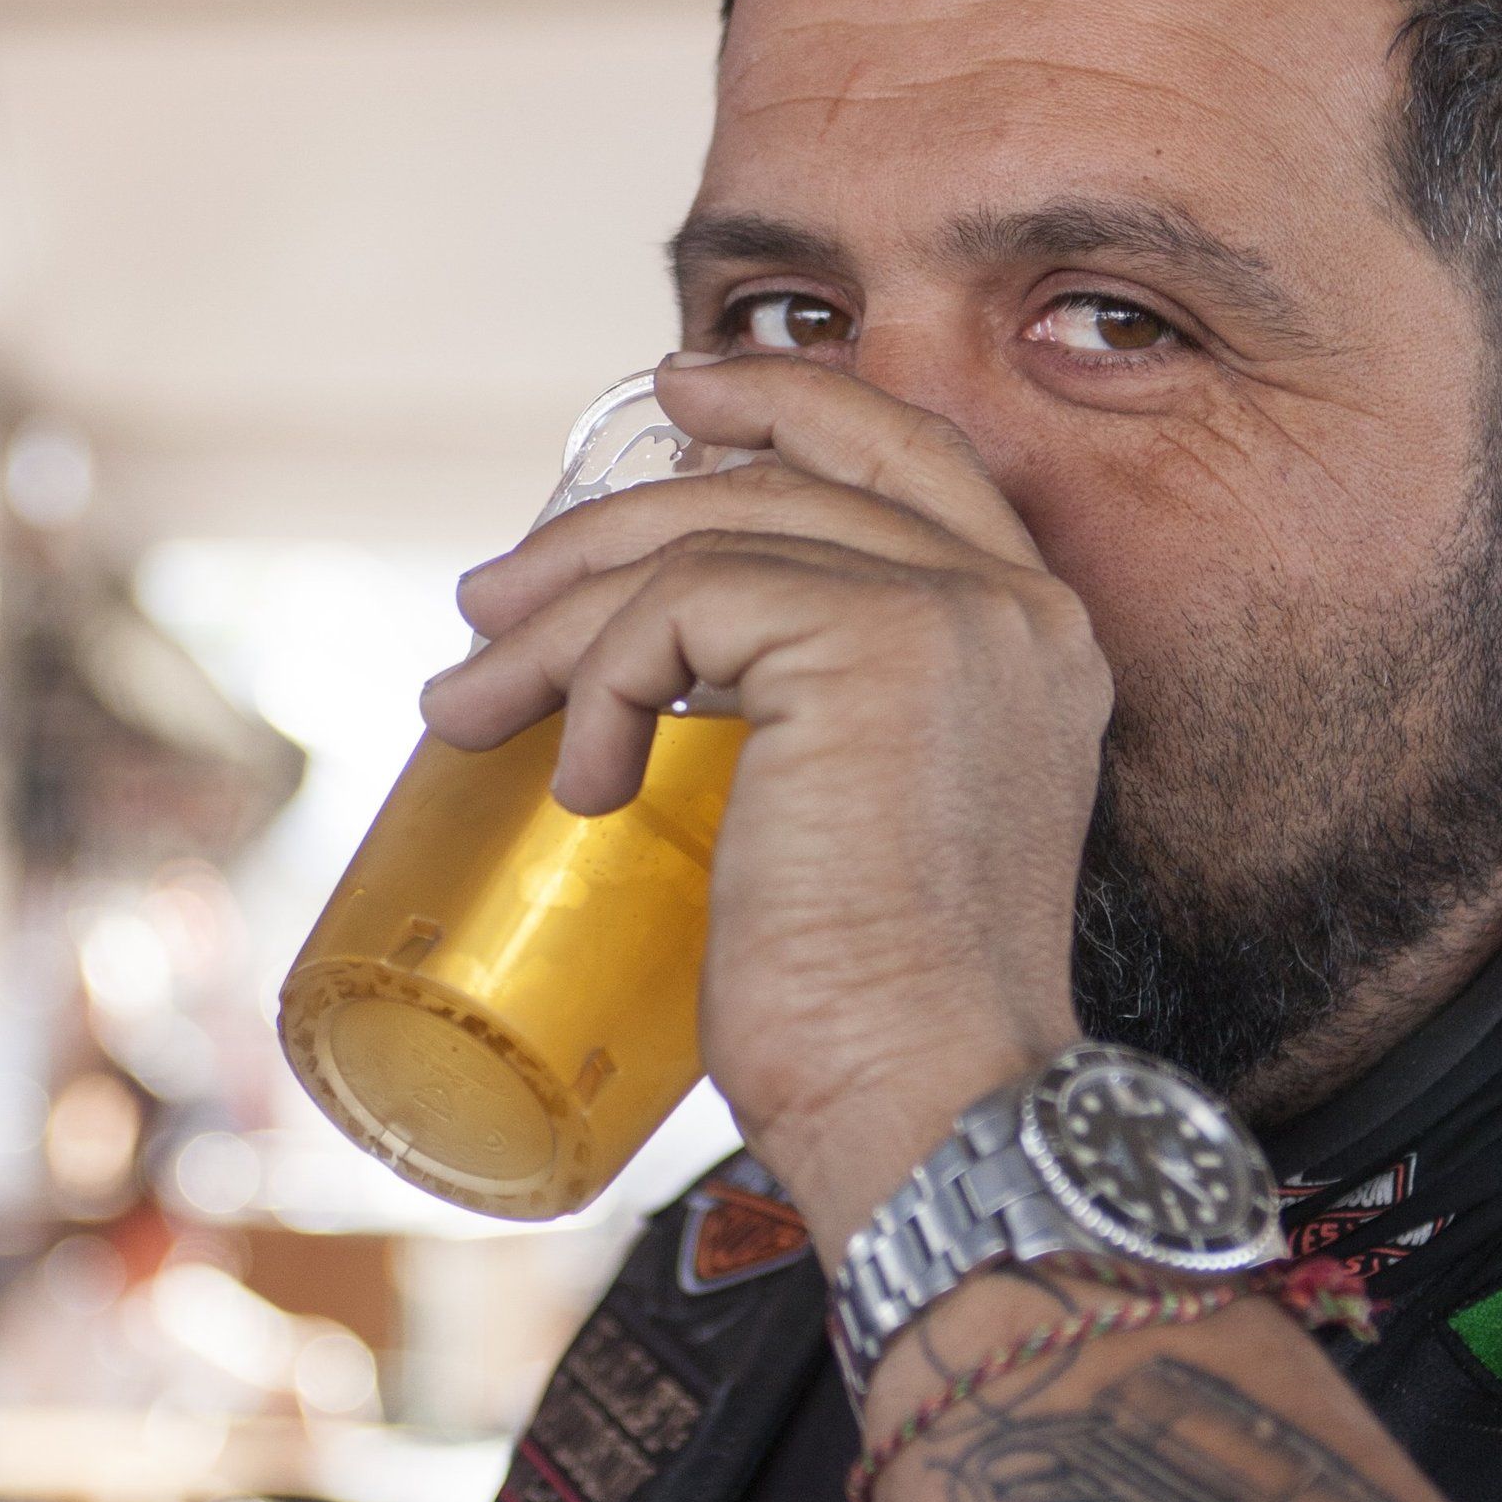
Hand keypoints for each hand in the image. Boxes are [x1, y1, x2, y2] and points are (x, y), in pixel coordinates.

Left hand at [420, 355, 1110, 1263]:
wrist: (935, 1104)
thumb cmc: (881, 1020)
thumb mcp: (861, 830)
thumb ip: (816, 729)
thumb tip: (656, 687)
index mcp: (1034, 638)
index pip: (906, 454)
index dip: (788, 397)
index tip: (674, 396)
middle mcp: (1015, 603)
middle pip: (783, 480)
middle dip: (614, 522)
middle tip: (492, 595)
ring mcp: (956, 613)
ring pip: (708, 539)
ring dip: (560, 617)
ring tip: (468, 703)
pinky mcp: (874, 643)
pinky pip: (677, 608)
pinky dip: (595, 682)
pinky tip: (581, 785)